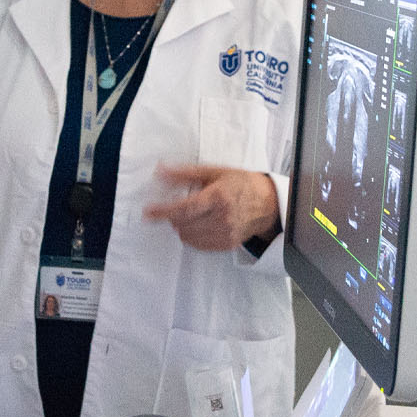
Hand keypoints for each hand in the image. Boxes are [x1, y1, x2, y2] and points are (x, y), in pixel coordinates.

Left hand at [143, 164, 280, 251]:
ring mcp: (226, 234)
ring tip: (191, 215)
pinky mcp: (227, 244)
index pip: (184, 209)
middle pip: (183, 225)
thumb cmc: (240, 184)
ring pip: (187, 237)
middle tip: (177, 207)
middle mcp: (222, 218)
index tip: (148, 212)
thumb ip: (185, 174)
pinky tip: (198, 225)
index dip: (162, 211)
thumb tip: (160, 171)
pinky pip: (198, 245)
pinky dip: (192, 236)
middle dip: (172, 217)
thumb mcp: (214, 172)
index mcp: (218, 197)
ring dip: (181, 227)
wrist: (268, 203)